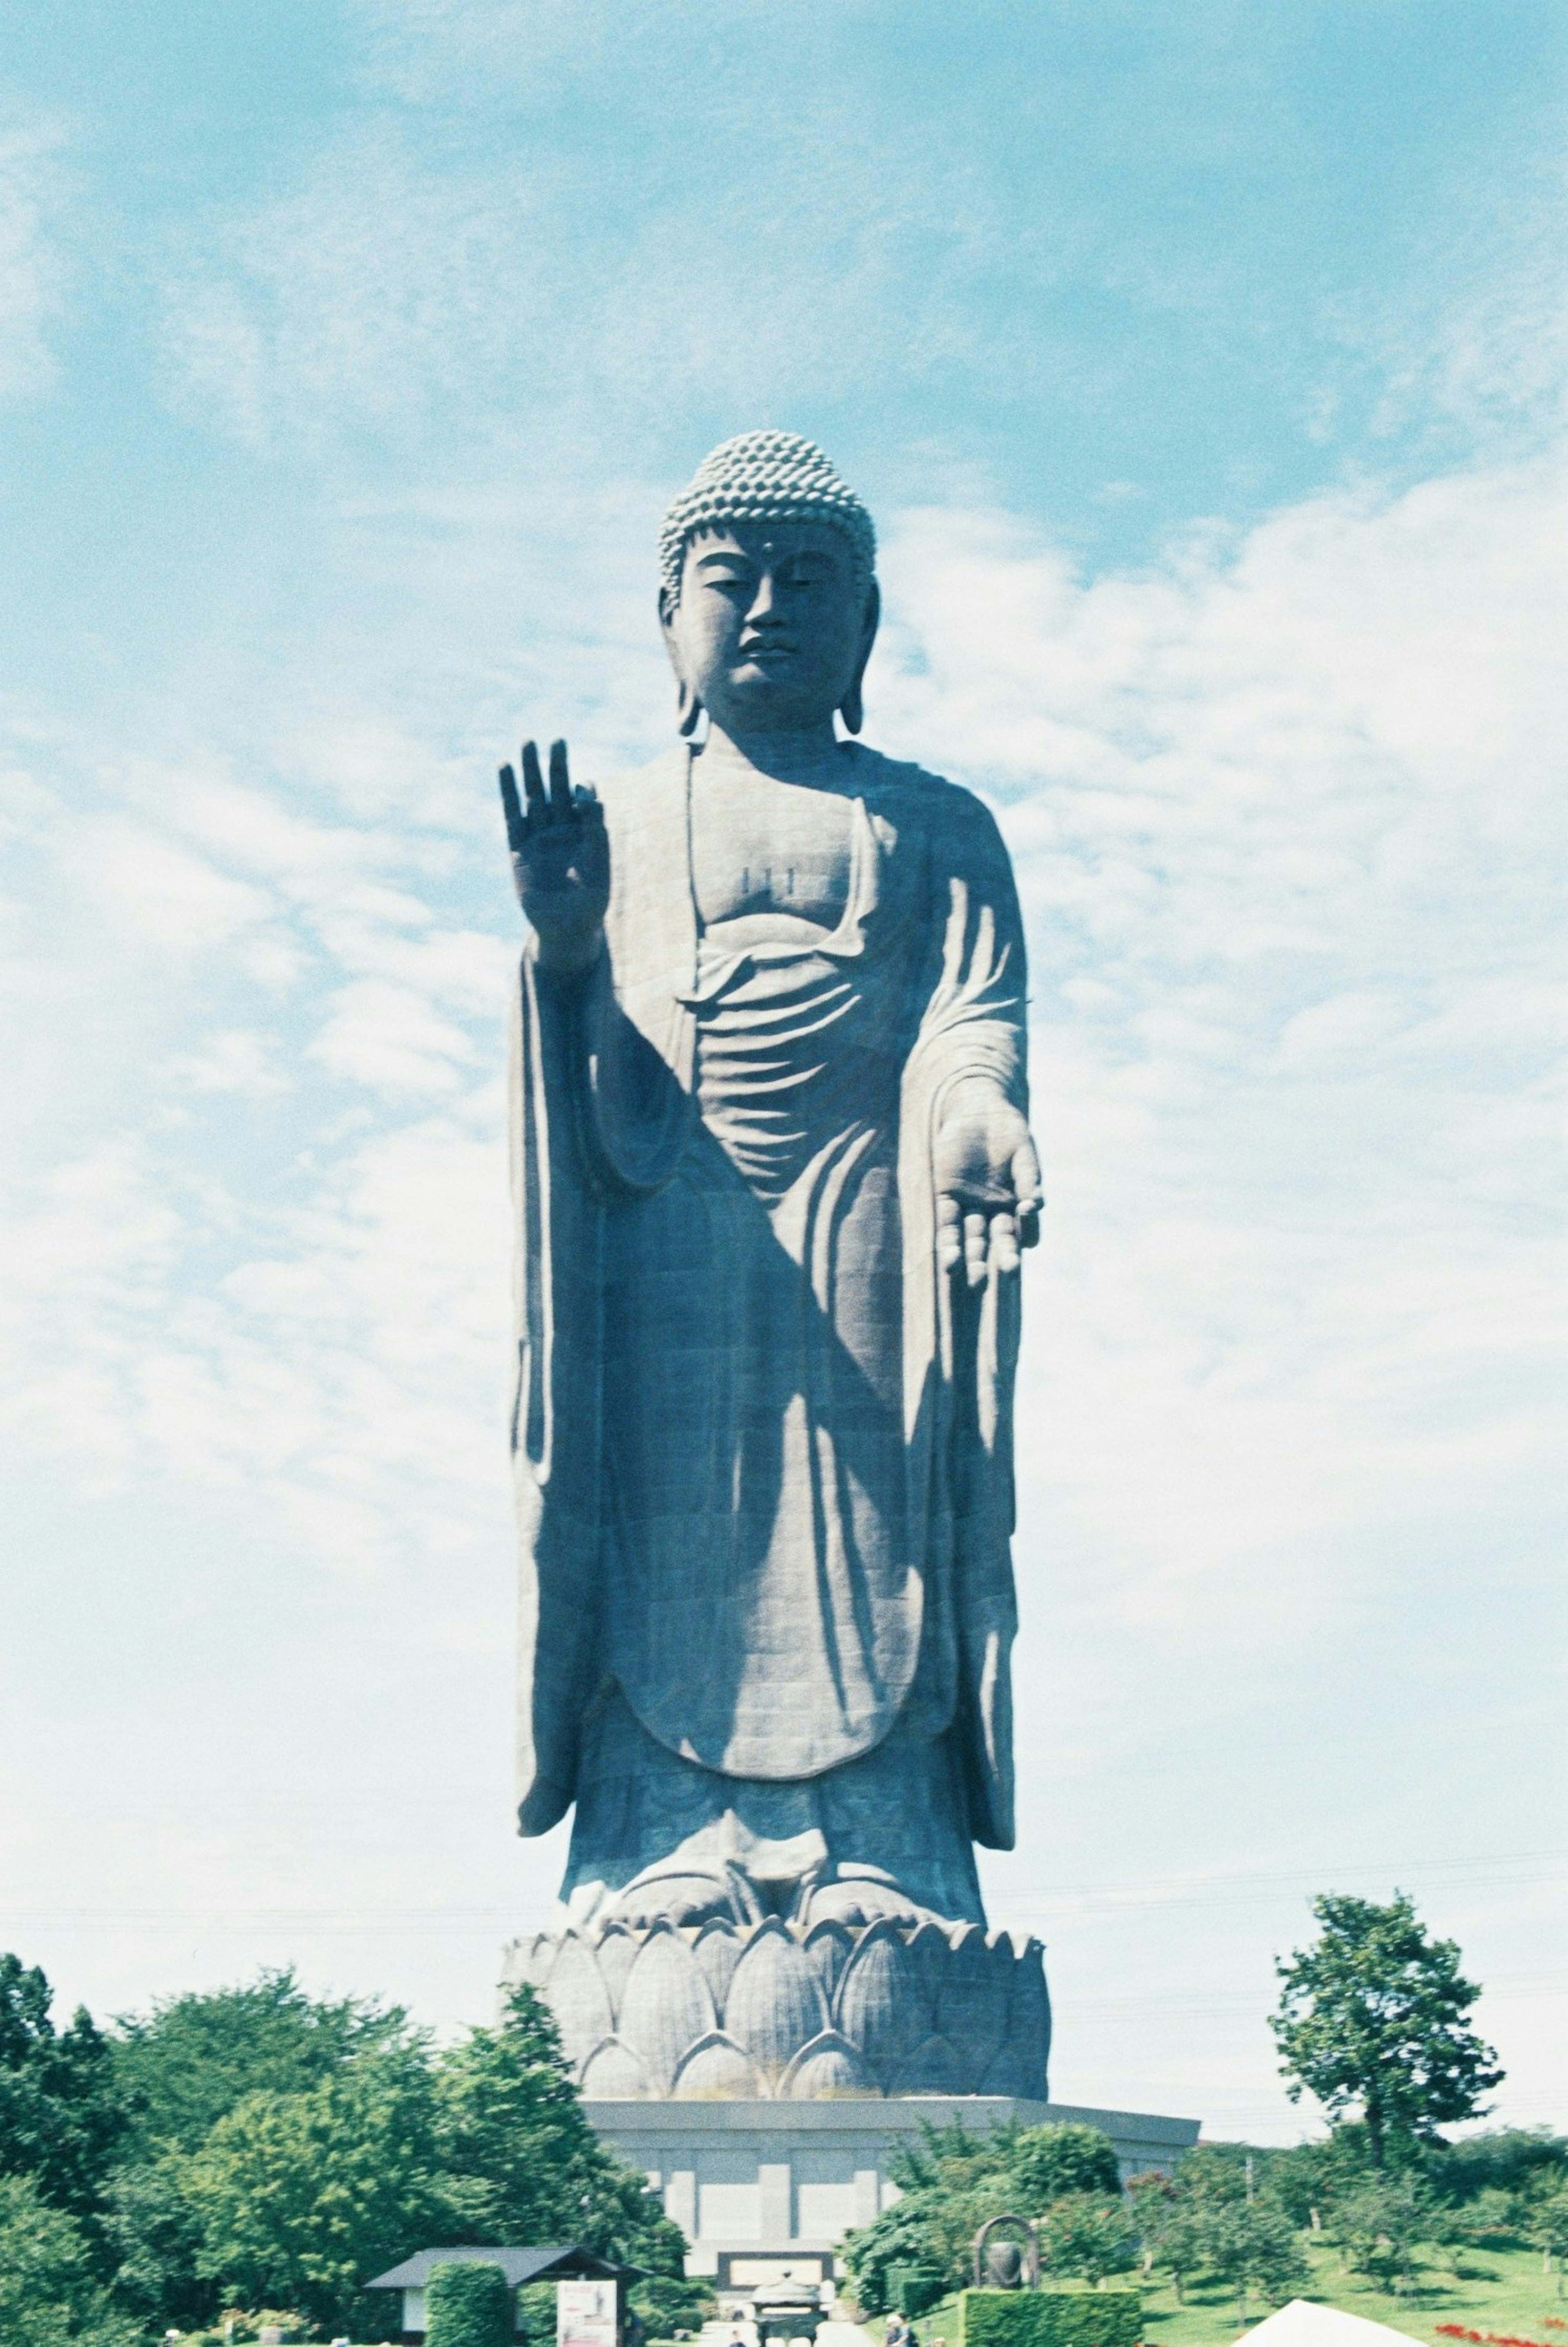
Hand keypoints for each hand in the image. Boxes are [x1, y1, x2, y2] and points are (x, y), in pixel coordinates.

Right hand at [498, 738, 608, 974]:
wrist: (566, 930)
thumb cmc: (590, 904)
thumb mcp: (600, 869)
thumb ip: (598, 835)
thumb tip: (594, 800)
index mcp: (585, 835)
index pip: (584, 803)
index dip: (584, 791)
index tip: (584, 786)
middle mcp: (562, 832)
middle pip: (558, 791)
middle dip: (557, 767)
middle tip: (557, 740)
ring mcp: (539, 838)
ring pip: (534, 797)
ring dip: (531, 772)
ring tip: (528, 743)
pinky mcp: (518, 848)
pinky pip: (512, 815)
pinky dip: (508, 792)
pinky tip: (504, 768)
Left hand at [932, 1081, 1041, 1286]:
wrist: (977, 1108)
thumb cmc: (1007, 1132)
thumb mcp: (1023, 1153)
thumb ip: (1029, 1179)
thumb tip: (1036, 1206)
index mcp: (1017, 1203)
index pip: (1024, 1230)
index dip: (1026, 1234)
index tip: (1028, 1235)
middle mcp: (994, 1210)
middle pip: (998, 1240)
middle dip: (1002, 1258)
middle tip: (1007, 1274)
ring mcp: (971, 1205)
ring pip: (972, 1238)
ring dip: (973, 1259)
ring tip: (974, 1281)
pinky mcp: (947, 1196)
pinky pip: (948, 1223)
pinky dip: (950, 1242)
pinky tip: (951, 1262)